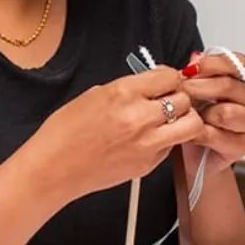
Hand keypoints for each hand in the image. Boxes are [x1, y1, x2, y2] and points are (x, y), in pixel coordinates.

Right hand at [28, 66, 204, 201]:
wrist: (54, 168)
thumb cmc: (65, 131)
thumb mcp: (94, 95)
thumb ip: (128, 88)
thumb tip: (151, 85)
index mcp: (123, 93)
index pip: (169, 76)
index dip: (170, 77)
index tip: (165, 81)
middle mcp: (140, 117)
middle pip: (184, 99)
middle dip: (179, 96)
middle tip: (168, 100)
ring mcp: (147, 143)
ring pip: (191, 124)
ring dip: (184, 119)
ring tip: (170, 120)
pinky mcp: (149, 164)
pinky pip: (172, 146)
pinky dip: (168, 140)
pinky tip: (150, 139)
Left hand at [181, 51, 244, 173]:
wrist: (194, 152)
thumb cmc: (198, 117)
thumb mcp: (194, 88)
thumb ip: (198, 71)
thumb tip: (195, 58)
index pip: (238, 63)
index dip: (212, 63)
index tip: (190, 68)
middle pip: (229, 86)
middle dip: (199, 86)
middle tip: (180, 90)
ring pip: (225, 112)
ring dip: (201, 112)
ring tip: (186, 113)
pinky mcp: (242, 146)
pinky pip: (216, 135)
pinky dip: (198, 132)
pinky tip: (188, 130)